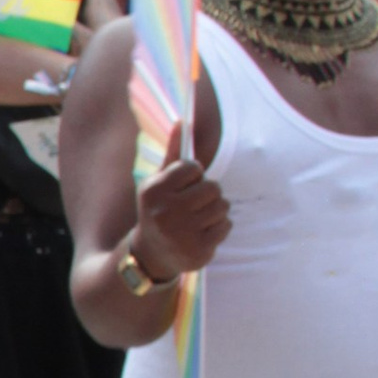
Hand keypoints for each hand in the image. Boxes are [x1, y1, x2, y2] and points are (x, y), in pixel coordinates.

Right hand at [130, 123, 229, 282]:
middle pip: (212, 187)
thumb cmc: (159, 209)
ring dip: (216, 210)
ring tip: (199, 218)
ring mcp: (182, 234)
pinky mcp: (198, 251)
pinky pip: (226, 226)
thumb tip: (182, 122)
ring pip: (222, 206)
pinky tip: (203, 233)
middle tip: (195, 203)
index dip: (194, 175)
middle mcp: (165, 212)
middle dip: (209, 193)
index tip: (184, 185)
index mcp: (153, 191)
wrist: (151, 254)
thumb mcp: (159, 183)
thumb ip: (173, 154)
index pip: (193, 167)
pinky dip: (219, 228)